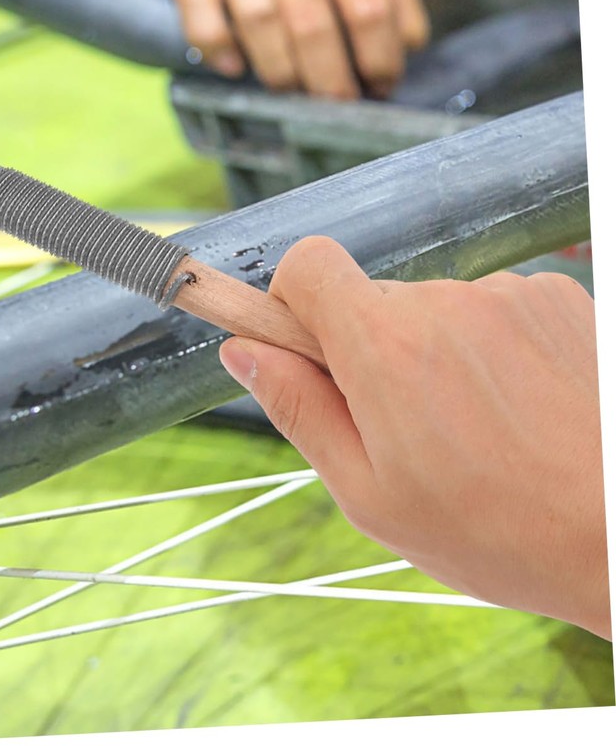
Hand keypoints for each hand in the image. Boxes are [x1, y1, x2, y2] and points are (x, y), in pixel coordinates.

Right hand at [174, 0, 429, 98]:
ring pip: (261, 25)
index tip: (380, 87)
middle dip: (329, 83)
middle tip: (335, 105)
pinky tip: (234, 69)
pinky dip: (216, 46)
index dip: (379, 60)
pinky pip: (200, 14)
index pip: (369, 12)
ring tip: (291, 90)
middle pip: (314, 29)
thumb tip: (412, 42)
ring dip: (279, 72)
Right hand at [219, 237, 609, 639]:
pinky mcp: (554, 297)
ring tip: (469, 428)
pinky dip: (483, 348)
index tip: (303, 348)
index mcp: (386, 347)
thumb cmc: (494, 532)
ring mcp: (507, 294)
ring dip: (429, 354)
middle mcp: (445, 301)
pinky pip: (486, 309)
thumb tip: (243, 353)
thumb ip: (298, 409)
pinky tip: (512, 408)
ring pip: (429, 308)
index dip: (291, 301)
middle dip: (366, 350)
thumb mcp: (368, 493)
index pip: (308, 265)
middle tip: (400, 425)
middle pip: (369, 299)